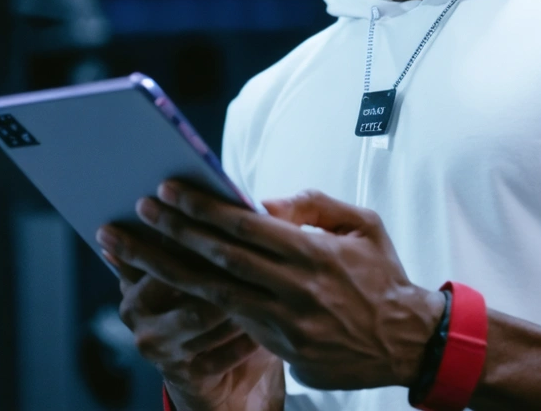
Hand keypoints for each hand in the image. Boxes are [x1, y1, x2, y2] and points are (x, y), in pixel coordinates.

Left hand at [103, 184, 444, 391]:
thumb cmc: (383, 276)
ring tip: (131, 251)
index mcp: (315, 254)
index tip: (169, 190)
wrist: (409, 341)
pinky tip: (170, 284)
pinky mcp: (283, 350)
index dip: (202, 208)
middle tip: (137, 213)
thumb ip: (314, 206)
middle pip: (219, 259)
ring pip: (214, 294)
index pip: (245, 227)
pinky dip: (198, 301)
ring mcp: (285, 325)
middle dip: (173, 233)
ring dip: (169, 270)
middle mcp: (295, 290)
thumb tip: (264, 202)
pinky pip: (234, 321)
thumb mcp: (363, 225)